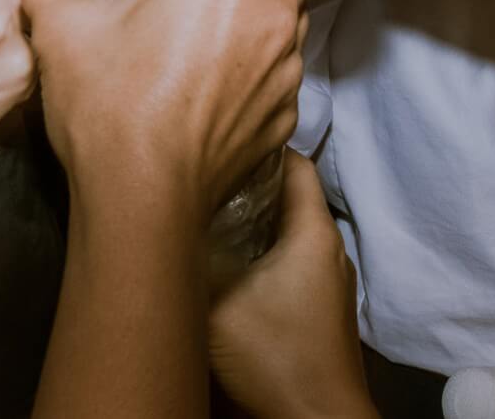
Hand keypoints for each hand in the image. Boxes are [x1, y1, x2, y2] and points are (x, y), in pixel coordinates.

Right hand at [19, 0, 324, 215]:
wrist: (141, 203)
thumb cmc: (109, 107)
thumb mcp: (61, 31)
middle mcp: (271, 17)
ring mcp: (284, 71)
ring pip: (296, 12)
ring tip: (223, 1)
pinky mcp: (282, 117)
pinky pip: (283, 68)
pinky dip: (261, 54)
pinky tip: (217, 69)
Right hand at [210, 151, 376, 418]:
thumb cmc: (274, 354)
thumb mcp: (218, 299)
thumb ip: (194, 255)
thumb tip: (165, 222)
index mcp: (314, 231)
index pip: (296, 162)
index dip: (259, 145)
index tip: (221, 139)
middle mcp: (329, 248)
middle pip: (290, 195)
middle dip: (248, 182)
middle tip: (205, 174)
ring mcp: (327, 280)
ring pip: (288, 230)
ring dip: (253, 220)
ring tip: (208, 212)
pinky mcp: (319, 307)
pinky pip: (289, 259)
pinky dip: (260, 250)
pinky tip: (226, 260)